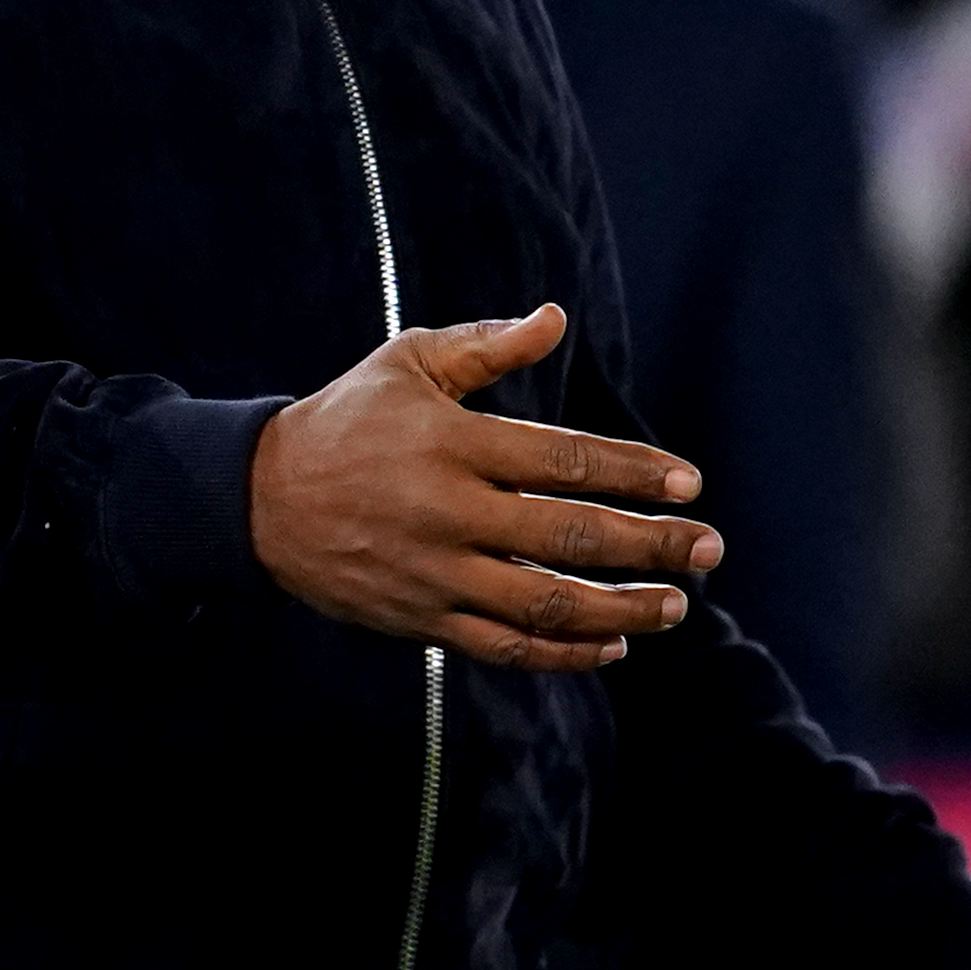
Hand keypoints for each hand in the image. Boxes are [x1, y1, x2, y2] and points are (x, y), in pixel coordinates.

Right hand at [247, 304, 721, 669]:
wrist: (259, 500)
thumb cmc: (347, 420)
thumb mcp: (408, 364)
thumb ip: (487, 346)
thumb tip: (556, 317)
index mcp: (454, 443)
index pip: (566, 461)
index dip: (635, 474)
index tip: (690, 484)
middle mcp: (450, 513)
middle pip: (571, 536)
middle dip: (653, 545)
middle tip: (711, 548)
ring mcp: (436, 574)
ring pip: (547, 604)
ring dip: (623, 610)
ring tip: (676, 605)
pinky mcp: (422, 620)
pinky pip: (505, 646)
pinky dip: (563, 653)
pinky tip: (611, 648)